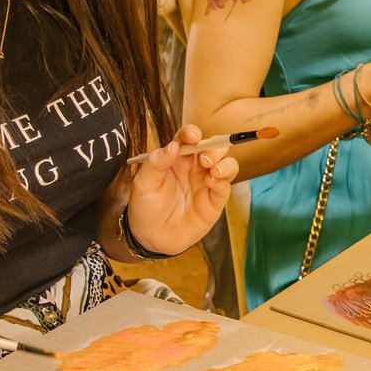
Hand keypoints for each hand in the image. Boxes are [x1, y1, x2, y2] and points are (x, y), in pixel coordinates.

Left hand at [124, 125, 237, 256]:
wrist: (150, 237)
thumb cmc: (145, 206)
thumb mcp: (143, 183)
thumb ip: (156, 162)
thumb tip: (173, 145)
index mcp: (177, 158)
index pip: (189, 138)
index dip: (192, 133)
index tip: (192, 136)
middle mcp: (194, 167)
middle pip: (214, 147)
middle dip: (214, 147)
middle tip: (204, 158)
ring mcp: (206, 183)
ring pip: (227, 164)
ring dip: (224, 163)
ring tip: (213, 170)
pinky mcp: (214, 201)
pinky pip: (225, 186)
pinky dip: (223, 181)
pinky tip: (212, 182)